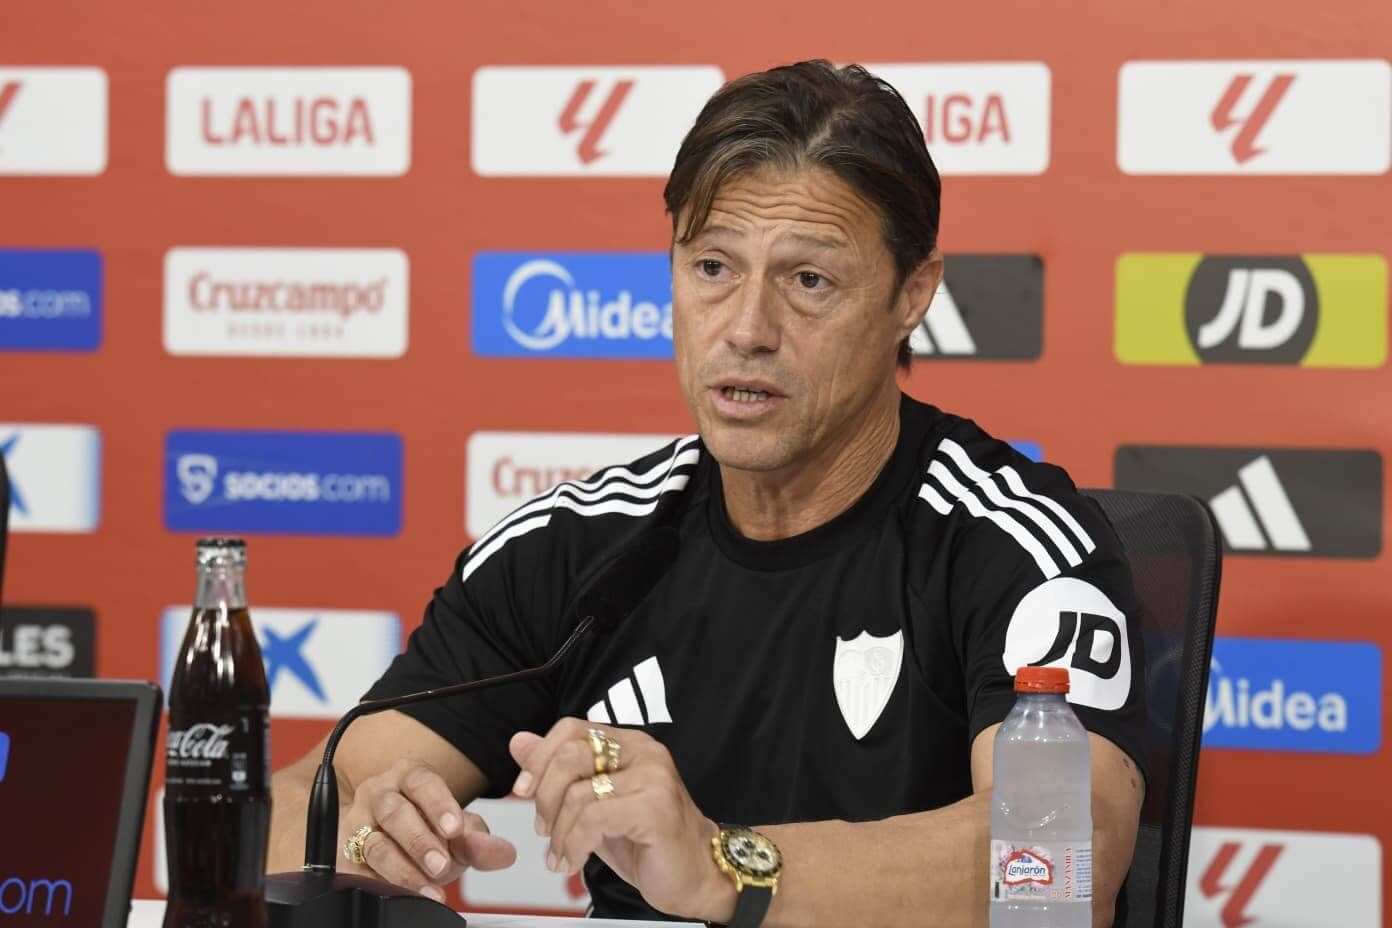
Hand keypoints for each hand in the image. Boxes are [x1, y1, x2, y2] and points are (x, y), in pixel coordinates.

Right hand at [341, 759, 516, 902]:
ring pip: (373, 842)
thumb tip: (504, 853)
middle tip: (441, 865)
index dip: (439, 804)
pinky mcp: (343, 853)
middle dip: (419, 841)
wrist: (394, 841)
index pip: (422, 782)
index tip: (455, 829)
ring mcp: (357, 823)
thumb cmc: (429, 828)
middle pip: (394, 811)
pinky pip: (355, 870)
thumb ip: (479, 841)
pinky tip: (398, 895)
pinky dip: (378, 884)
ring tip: (428, 888)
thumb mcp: (457, 832)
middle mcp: (379, 794)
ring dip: (402, 868)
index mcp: (409, 777)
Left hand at [509, 718, 735, 922]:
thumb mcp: (593, 805)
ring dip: (560, 834)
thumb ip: (559, 774)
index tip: (524, 790)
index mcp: (628, 744)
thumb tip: (518, 742)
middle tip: (544, 830)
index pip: (571, 728)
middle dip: (545, 798)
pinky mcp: (655, 807)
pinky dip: (574, 845)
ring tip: (561, 856)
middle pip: (570, 755)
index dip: (539, 757)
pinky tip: (573, 862)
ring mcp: (652, 777)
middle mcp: (643, 752)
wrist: (696, 876)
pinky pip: (593, 820)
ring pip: (578, 794)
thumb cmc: (647, 842)